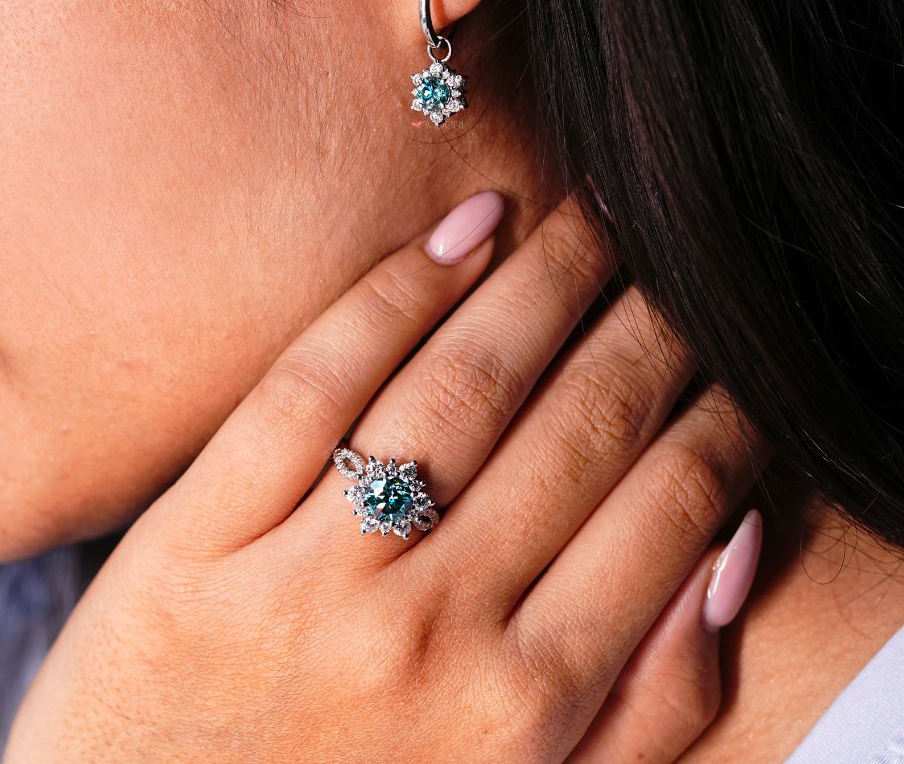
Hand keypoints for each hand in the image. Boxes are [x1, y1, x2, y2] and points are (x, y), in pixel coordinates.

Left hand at [3, 191, 767, 762]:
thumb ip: (647, 706)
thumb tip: (730, 549)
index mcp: (522, 710)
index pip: (667, 509)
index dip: (719, 410)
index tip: (730, 356)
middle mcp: (427, 634)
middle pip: (577, 428)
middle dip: (649, 323)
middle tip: (674, 257)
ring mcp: (305, 581)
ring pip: (459, 388)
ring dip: (544, 282)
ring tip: (592, 215)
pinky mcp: (196, 541)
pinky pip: (313, 384)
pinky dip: (397, 293)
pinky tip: (461, 230)